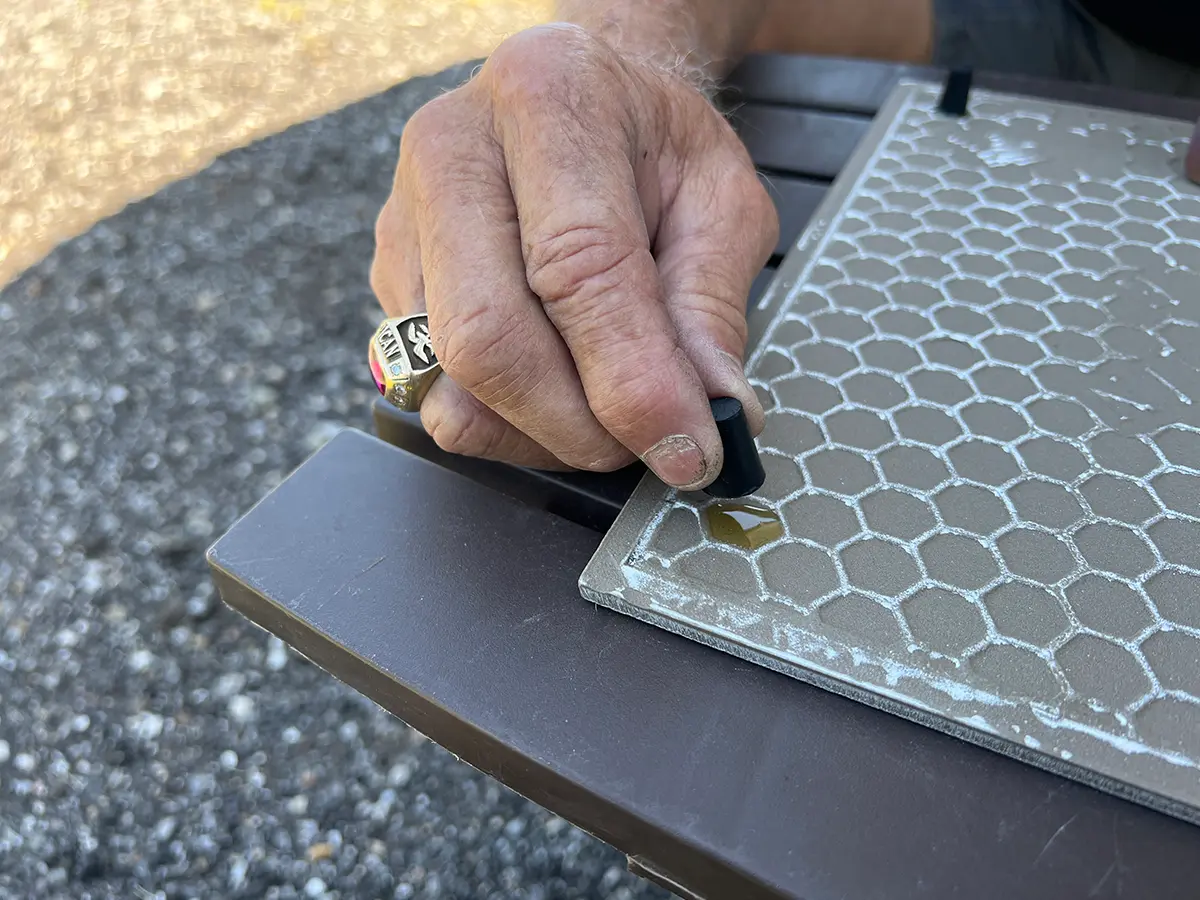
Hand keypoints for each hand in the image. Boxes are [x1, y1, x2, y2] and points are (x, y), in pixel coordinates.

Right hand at [371, 24, 777, 488]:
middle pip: (486, 336)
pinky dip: (507, 425)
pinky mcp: (392, 280)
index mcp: (546, 98)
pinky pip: (434, 393)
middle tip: (648, 446)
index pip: (576, 266)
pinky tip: (558, 393)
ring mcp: (406, 221)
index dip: (632, 379)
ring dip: (541, 435)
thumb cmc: (655, 146)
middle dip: (576, 425)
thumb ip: (712, 307)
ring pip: (450, 384)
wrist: (584, 99)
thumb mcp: (722, 200)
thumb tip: (712, 414)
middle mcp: (451, 152)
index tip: (688, 449)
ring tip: (607, 416)